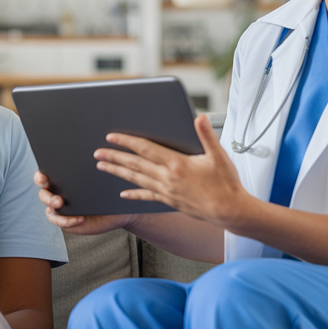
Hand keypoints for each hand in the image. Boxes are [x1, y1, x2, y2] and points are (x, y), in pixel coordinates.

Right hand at [34, 171, 137, 234]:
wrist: (119, 209)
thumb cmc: (110, 189)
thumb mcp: (103, 176)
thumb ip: (94, 167)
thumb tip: (91, 154)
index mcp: (63, 179)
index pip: (44, 176)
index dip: (40, 177)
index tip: (43, 179)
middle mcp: (58, 192)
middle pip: (43, 194)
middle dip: (47, 196)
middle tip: (58, 199)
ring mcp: (61, 208)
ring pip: (49, 208)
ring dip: (53, 207)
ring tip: (62, 205)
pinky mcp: (67, 220)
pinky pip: (59, 221)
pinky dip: (66, 221)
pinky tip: (80, 218)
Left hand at [94, 114, 248, 225]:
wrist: (230, 211)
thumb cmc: (226, 183)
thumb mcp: (219, 155)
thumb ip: (206, 135)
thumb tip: (199, 117)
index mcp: (177, 164)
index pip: (146, 149)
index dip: (127, 141)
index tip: (111, 137)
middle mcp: (168, 178)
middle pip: (135, 165)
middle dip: (114, 157)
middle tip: (97, 153)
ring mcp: (167, 192)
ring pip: (136, 180)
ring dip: (118, 172)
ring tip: (102, 167)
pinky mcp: (170, 202)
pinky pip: (147, 197)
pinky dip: (134, 194)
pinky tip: (122, 195)